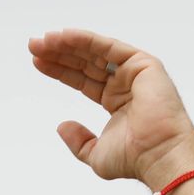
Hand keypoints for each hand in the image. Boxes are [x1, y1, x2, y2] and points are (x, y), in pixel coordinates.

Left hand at [28, 29, 193, 190]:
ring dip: (68, 43)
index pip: (83, 80)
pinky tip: (64, 36)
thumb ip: (78, 142)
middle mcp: (126, 85)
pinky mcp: (143, 64)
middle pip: (86, 62)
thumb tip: (63, 127)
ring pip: (95, 51)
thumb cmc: (137, 158)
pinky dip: (85, 39)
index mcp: (117, 102)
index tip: (39, 63)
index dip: (60, 70)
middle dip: (59, 53)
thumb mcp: (96, 155)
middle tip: (35, 45)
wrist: (158, 156)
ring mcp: (135, 73)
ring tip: (43, 40)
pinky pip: (108, 47)